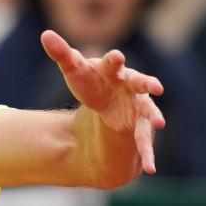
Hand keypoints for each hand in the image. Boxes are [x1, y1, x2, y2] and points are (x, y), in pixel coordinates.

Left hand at [41, 30, 166, 173]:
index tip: (115, 57)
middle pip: (140, 83)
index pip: (114, 64)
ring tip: (160, 124)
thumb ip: (62, 54)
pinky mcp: (139, 127)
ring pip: (149, 112)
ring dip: (155, 117)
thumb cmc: (92, 81)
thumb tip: (45, 35)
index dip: (114, 61)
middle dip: (147, 83)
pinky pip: (144, 142)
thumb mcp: (75, 70)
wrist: (105, 102)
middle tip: (155, 86)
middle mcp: (132, 87)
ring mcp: (139, 107)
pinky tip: (150, 170)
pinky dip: (148, 155)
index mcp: (115, 71)